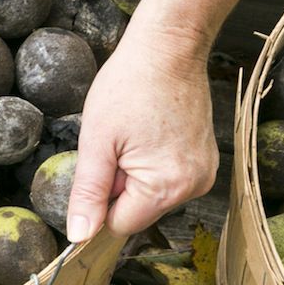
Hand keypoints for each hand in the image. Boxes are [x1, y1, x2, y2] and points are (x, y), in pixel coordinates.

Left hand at [64, 29, 218, 243]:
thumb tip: (79, 236)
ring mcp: (203, 174)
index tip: (100, 165)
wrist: (169, 48)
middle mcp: (193, 187)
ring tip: (135, 135)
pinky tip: (149, 133)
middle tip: (118, 143)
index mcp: (166, 187)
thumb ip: (88, 193)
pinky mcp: (205, 162)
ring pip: (151, 196)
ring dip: (134, 174)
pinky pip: (166, 179)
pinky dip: (151, 164)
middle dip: (118, 184)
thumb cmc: (130, 86)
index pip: (119, 224)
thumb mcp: (97, 141)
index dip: (100, 201)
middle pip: (137, 211)